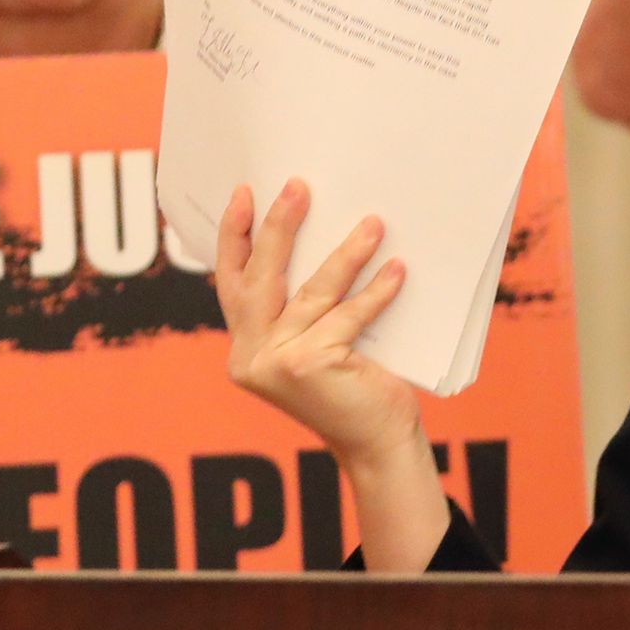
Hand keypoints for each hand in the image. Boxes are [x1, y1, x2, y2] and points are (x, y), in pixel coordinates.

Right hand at [213, 181, 431, 472]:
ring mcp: (275, 363)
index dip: (234, 236)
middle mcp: (250, 357)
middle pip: (261, 278)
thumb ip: (304, 307)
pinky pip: (346, 315)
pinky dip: (375, 290)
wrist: (376, 443)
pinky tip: (397, 269)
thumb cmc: (352, 386)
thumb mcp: (316, 344)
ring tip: (372, 223)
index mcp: (245, 348)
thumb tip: (325, 233)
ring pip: (310, 292)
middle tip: (298, 187)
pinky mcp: (309, 366)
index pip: (232, 282)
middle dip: (278, 228)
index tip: (243, 193)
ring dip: (344, 253)